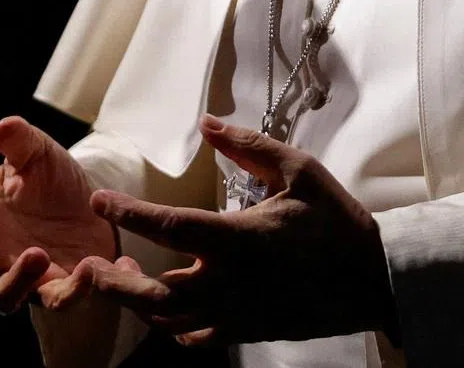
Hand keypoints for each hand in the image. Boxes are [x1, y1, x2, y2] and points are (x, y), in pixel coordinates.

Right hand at [0, 116, 117, 313]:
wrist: (91, 207)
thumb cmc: (49, 180)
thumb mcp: (38, 154)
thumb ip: (20, 141)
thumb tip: (4, 126)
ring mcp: (17, 274)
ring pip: (0, 296)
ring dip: (14, 281)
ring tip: (37, 254)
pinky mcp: (53, 288)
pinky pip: (55, 300)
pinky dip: (70, 291)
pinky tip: (88, 270)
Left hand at [38, 115, 396, 345]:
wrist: (373, 279)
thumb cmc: (335, 220)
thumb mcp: (299, 169)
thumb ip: (249, 146)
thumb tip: (209, 124)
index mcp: (239, 239)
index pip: (168, 226)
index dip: (128, 213)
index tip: (100, 200)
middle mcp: (230, 283)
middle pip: (154, 293)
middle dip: (114, 282)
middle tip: (90, 266)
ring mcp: (237, 314)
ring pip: (169, 321)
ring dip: (138, 303)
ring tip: (121, 280)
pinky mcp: (247, 332)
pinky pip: (196, 339)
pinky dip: (172, 327)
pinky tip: (165, 308)